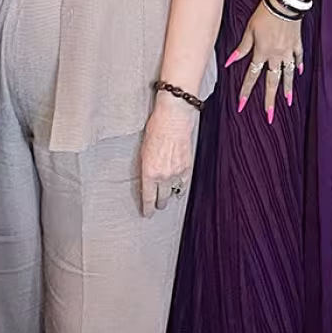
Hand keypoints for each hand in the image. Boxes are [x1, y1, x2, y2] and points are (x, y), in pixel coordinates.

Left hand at [138, 93, 196, 216]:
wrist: (173, 118)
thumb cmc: (155, 130)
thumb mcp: (143, 151)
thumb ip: (145, 168)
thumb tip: (147, 180)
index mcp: (149, 172)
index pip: (148, 198)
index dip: (147, 209)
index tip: (147, 214)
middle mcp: (163, 176)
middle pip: (162, 199)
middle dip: (159, 203)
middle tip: (157, 206)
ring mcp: (177, 172)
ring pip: (174, 192)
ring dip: (170, 195)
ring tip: (168, 196)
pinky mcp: (188, 166)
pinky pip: (184, 183)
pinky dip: (181, 185)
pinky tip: (178, 186)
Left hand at [226, 0, 302, 122]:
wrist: (285, 2)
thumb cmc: (264, 13)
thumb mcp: (249, 29)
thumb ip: (242, 47)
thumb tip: (230, 62)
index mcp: (262, 52)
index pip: (252, 76)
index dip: (246, 91)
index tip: (242, 105)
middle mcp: (276, 55)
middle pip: (272, 81)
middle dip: (270, 100)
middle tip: (269, 116)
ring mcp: (288, 50)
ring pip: (288, 73)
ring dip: (287, 89)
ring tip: (288, 102)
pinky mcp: (297, 43)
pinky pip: (298, 57)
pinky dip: (298, 65)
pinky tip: (299, 73)